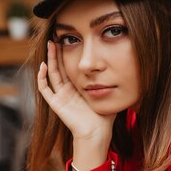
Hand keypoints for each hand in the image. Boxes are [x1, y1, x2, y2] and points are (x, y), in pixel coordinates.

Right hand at [38, 41, 114, 169]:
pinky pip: (45, 89)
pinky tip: (43, 66)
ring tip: (50, 45)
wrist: (97, 133)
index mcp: (78, 88)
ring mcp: (60, 97)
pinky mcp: (56, 104)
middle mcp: (67, 91)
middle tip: (55, 37)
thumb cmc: (104, 117)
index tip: (69, 39)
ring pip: (52, 74)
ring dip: (49, 59)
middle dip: (57, 52)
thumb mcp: (108, 93)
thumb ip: (112, 82)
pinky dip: (42, 78)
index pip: (70, 67)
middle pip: (59, 67)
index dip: (68, 54)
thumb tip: (128, 67)